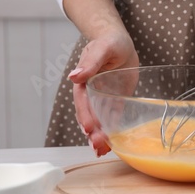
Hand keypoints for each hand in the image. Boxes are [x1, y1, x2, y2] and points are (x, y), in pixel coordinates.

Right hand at [62, 0, 138, 156]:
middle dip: (93, 132)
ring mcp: (103, 99)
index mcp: (84, 81)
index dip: (85, 116)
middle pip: (89, 115)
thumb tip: (74, 76)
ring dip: (100, 136)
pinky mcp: (115, 101)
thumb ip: (90, 62)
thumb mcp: (102, 49)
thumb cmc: (109, 42)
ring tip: (102, 151)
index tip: (90, 129)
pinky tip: (113, 144)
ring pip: (99, 120)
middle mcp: (91, 93)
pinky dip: (111, 131)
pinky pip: (112, 118)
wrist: (120, 42)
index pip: (83, 102)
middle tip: (98, 147)